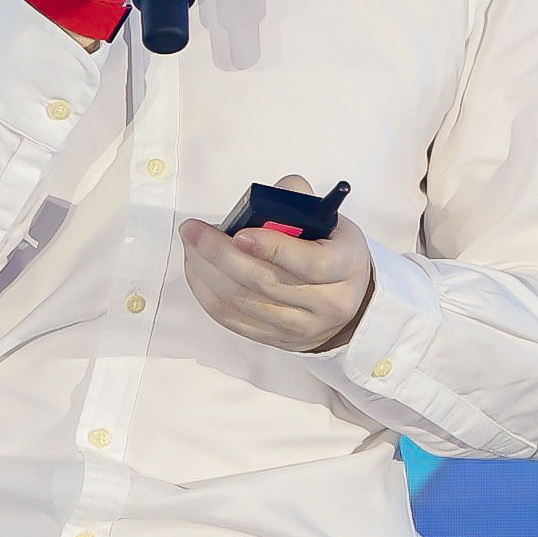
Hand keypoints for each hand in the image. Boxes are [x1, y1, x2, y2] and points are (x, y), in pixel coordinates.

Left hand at [177, 174, 375, 354]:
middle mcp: (327, 303)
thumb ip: (297, 200)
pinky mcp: (275, 338)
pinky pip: (232, 319)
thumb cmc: (331, 250)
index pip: (311, 263)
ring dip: (208, 272)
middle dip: (222, 255)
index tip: (239, 233)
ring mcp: (299, 326)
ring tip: (191, 245)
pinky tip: (197, 270)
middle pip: (266, 283)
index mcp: (346, 267)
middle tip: (194, 231)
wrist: (347, 300)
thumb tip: (262, 198)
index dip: (273, 248)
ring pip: (243, 302)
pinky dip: (207, 294)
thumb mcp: (329, 221)